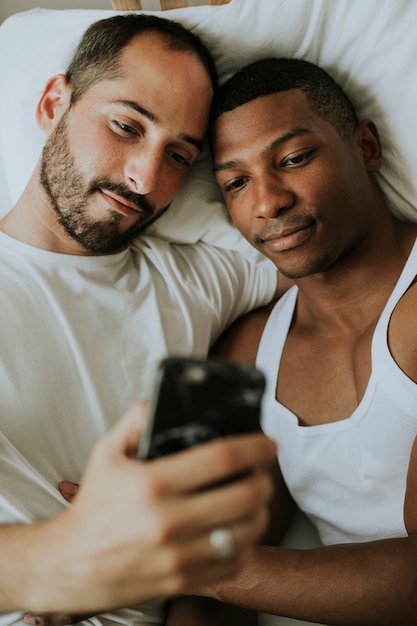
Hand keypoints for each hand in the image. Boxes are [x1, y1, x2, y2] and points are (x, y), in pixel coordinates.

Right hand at [24, 401, 275, 613]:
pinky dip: (247, 545)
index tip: (267, 443)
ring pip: (247, 532)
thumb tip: (161, 401)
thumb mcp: (105, 453)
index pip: (222, 458)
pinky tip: (239, 531)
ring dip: (261, 511)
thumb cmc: (94, 506)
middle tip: (262, 471)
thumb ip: (135, 421)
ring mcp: (179, 555)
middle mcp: (169, 521)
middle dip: (265, 479)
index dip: (254, 447)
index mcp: (153, 483)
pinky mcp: (183, 580)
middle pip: (245, 495)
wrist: (71, 565)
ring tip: (255, 499)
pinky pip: (234, 564)